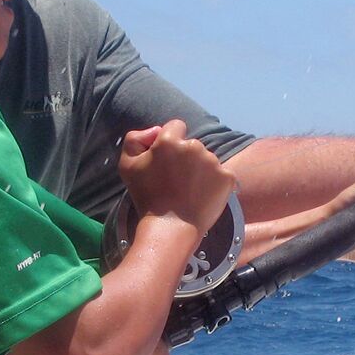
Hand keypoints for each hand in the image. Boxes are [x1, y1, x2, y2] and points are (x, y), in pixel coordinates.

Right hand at [118, 119, 236, 233]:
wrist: (171, 228)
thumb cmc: (147, 198)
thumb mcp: (127, 165)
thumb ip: (135, 139)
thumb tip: (156, 131)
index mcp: (170, 141)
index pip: (176, 126)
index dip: (169, 142)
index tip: (166, 160)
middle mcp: (194, 146)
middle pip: (191, 145)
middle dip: (185, 158)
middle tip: (175, 181)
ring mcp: (213, 162)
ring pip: (206, 159)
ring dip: (199, 170)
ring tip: (188, 191)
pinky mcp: (227, 177)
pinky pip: (221, 174)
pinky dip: (214, 183)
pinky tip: (202, 196)